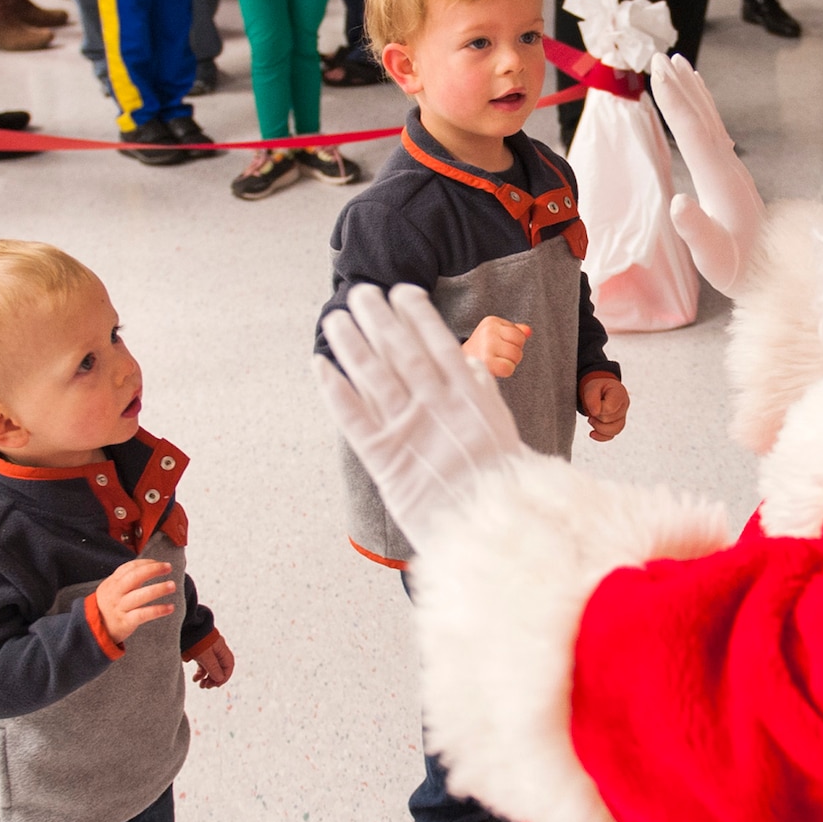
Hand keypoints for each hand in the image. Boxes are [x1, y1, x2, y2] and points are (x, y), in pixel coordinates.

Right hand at [95, 558, 176, 643]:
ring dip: (158, 589)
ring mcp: (120, 607)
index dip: (146, 563)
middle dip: (152, 570)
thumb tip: (151, 567)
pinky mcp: (125, 622)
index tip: (160, 563)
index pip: (129, 568)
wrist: (93, 630)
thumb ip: (127, 579)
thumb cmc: (109, 607)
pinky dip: (158, 610)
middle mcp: (115, 593)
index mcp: (112, 583)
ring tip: (172, 585)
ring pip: (140, 595)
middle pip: (134, 577)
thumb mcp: (112, 590)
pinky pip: (143, 614)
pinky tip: (170, 608)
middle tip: (168, 567)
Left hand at [189, 635, 234, 688]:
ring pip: (211, 667)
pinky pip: (203, 665)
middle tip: (206, 686)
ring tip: (201, 685)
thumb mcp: (205, 655)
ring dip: (207, 677)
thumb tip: (219, 679)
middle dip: (214, 679)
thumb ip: (213, 668)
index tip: (216, 685)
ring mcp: (208, 651)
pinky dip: (200, 673)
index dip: (224, 677)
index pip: (228, 666)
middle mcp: (217, 650)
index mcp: (222, 649)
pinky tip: (195, 678)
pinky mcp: (200, 651)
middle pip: (220, 668)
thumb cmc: (196, 639)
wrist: (186, 626)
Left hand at [314, 283, 525, 549]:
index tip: (402, 290)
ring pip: (372, 375)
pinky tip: (320, 365)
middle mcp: (437, 406)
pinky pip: (353, 418)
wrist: (494, 530)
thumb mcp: (501, 431)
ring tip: (334, 318)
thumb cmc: (502, 484)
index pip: (438, 343)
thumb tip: (473, 363)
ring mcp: (409, 431)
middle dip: (378, 318)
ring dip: (350, 343)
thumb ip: (483, 393)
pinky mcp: (384, 459)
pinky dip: (335, 391)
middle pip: (399, 351)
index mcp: (468, 398)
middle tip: (359, 292)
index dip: (418, 315)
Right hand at [465, 315, 529, 377]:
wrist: (460, 362)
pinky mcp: (486, 361)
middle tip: (498, 356)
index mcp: (492, 322)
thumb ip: (514, 332)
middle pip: (519, 344)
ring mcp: (487, 345)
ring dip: (510, 362)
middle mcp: (489, 331)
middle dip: (513, 353)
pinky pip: (509, 368)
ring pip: (516, 356)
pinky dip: (505, 371)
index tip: (499, 347)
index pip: (519, 334)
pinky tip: (495, 368)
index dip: (513, 344)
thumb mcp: (497, 335)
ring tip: (495, 361)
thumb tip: (528, 331)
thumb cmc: (482, 349)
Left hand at [580, 372, 628, 441]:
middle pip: (610, 420)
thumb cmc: (597, 387)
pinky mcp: (618, 424)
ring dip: (599, 427)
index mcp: (619, 393)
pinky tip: (592, 433)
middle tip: (591, 409)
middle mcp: (624, 405)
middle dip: (597, 417)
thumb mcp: (592, 387)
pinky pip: (612, 436)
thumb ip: (592, 397)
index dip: (598, 410)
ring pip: (615, 430)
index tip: (591, 405)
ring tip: (591, 419)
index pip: (610, 409)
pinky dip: (601, 436)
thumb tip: (595, 412)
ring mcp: (622, 416)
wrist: (601, 389)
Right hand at [651, 52, 766, 296]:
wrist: (772, 273)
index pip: (693, 131)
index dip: (674, 100)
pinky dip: (704, 111)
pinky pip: (715, 132)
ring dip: (693, 92)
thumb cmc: (738, 269)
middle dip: (681, 86)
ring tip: (679, 64)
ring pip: (711, 120)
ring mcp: (733, 170)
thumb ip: (695, 230)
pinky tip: (698, 104)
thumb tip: (677, 203)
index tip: (657, 71)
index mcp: (720, 181)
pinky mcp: (732, 176)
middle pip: (702, 117)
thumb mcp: (713, 257)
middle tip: (660, 55)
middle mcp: (729, 167)